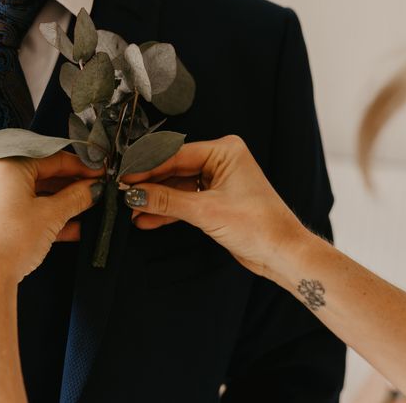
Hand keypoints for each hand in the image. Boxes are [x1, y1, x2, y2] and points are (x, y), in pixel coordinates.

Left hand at [0, 152, 102, 284]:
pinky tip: (71, 227)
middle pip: (42, 174)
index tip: (97, 173)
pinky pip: (23, 209)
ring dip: (62, 202)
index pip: (51, 157)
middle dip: (71, 185)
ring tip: (86, 208)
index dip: (80, 166)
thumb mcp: (52, 215)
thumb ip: (77, 197)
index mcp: (6, 165)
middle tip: (94, 190)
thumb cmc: (10, 241)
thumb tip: (92, 189)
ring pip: (33, 193)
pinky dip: (46, 215)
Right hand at [124, 136, 310, 281]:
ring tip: (131, 211)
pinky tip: (147, 219)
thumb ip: (167, 201)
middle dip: (149, 185)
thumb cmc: (259, 225)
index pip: (176, 154)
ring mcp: (218, 180)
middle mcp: (221, 160)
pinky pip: (185, 201)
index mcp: (225, 150)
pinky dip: (168, 211)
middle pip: (174, 169)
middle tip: (122, 193)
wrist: (283, 254)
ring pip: (177, 187)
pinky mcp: (215, 200)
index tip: (124, 176)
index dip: (147, 167)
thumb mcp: (206, 211)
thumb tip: (134, 194)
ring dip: (156, 201)